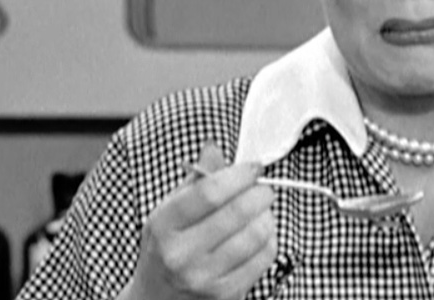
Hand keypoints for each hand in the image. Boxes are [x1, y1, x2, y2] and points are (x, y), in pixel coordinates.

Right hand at [120, 162, 277, 299]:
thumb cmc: (166, 248)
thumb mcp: (169, 211)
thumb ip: (195, 179)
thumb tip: (214, 148)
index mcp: (163, 224)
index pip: (209, 192)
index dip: (239, 174)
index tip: (255, 167)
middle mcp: (180, 253)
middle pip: (237, 212)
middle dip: (260, 193)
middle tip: (265, 188)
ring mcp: (203, 278)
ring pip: (256, 235)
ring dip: (267, 216)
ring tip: (262, 211)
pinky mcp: (225, 294)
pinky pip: (264, 258)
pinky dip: (270, 239)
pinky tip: (260, 234)